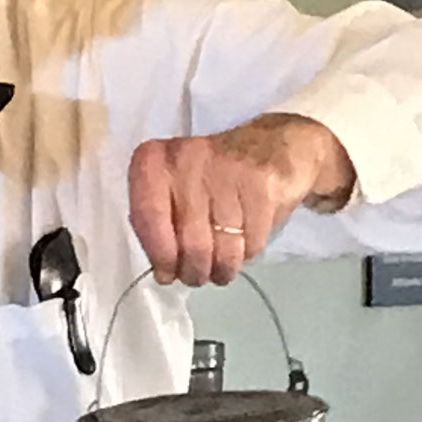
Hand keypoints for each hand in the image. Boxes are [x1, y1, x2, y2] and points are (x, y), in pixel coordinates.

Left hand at [128, 112, 355, 286]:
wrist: (273, 146)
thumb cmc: (212, 177)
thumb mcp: (173, 191)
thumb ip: (159, 227)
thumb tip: (164, 273)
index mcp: (156, 160)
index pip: (148, 217)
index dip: (159, 254)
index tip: (167, 272)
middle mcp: (188, 160)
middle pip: (189, 242)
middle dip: (194, 271)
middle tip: (196, 275)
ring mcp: (227, 172)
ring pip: (222, 249)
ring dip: (221, 269)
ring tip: (221, 267)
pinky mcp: (261, 187)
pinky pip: (250, 243)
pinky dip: (246, 254)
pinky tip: (243, 244)